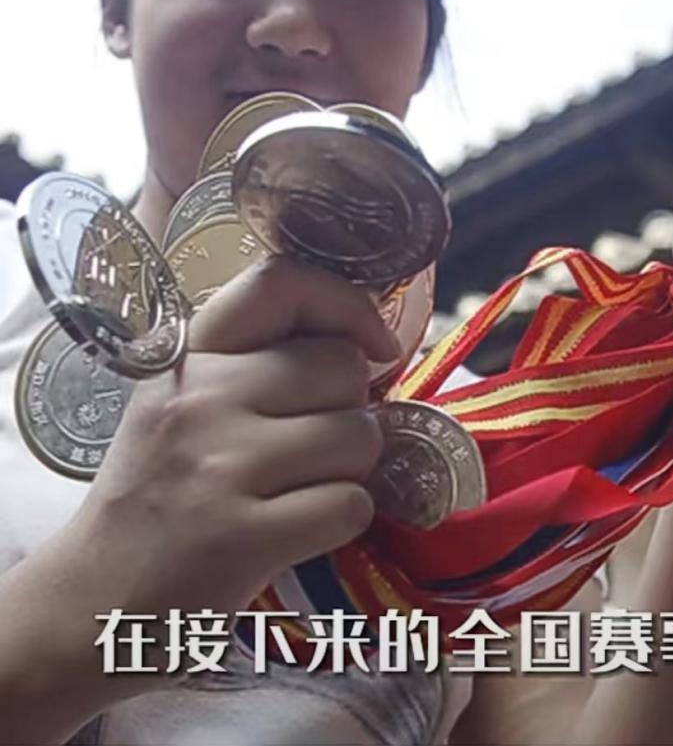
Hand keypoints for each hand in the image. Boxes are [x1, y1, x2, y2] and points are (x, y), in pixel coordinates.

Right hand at [69, 255, 401, 617]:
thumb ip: (256, 364)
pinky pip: (351, 504)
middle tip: (312, 446)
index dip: (347, 303)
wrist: (88, 602)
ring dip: (351, 468)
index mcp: (189, 357)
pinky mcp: (242, 536)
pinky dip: (343, 520)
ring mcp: (220, 465)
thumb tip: (367, 348)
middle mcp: (202, 397)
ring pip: (359, 435)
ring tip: (302, 488)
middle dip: (351, 409)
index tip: (374, 344)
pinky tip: (300, 529)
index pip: (281, 281)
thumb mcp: (180, 404)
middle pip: (344, 368)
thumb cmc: (153, 496)